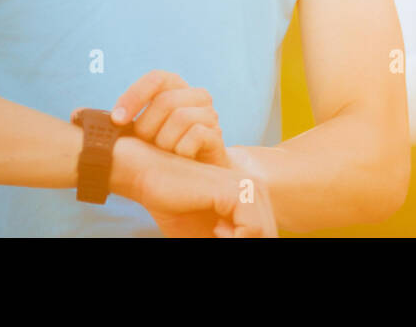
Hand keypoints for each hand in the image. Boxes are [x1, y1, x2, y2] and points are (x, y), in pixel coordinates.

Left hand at [112, 70, 229, 166]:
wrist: (193, 177)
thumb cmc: (162, 149)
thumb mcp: (142, 130)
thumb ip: (124, 119)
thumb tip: (89, 115)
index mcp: (177, 87)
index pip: (156, 78)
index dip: (134, 96)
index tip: (117, 120)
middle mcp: (197, 95)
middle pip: (165, 100)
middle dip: (147, 127)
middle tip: (145, 144)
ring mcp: (210, 114)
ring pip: (180, 117)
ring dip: (164, 141)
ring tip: (163, 153)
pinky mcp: (217, 135)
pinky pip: (196, 135)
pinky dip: (181, 150)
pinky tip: (179, 158)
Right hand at [123, 139, 276, 237]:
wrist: (148, 175)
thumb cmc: (174, 205)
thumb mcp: (208, 232)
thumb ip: (231, 237)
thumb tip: (244, 240)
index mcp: (254, 197)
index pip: (266, 233)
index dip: (245, 241)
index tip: (217, 234)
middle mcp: (257, 189)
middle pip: (267, 234)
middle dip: (243, 241)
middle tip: (213, 234)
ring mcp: (250, 188)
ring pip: (263, 234)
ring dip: (238, 240)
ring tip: (214, 231)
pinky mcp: (237, 191)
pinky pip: (253, 230)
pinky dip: (235, 238)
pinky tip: (215, 228)